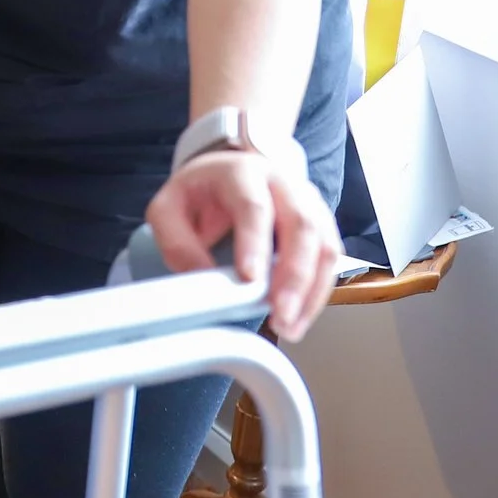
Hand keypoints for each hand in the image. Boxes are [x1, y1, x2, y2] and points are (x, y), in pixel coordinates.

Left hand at [144, 147, 340, 339]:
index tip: (249, 280)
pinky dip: (317, 293)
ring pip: (325, 245)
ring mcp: (308, 202)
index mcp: (241, 172)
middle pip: (302, 225)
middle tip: (279, 313)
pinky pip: (330, 260)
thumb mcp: (168, 209)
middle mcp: (283, 183)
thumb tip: (201, 279)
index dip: (254, 243)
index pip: (253, 205)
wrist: (227, 172)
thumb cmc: (199, 193)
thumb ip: (176, 242)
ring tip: (289, 326)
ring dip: (311, 291)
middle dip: (294, 275)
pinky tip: (299, 317)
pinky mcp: (321, 224)